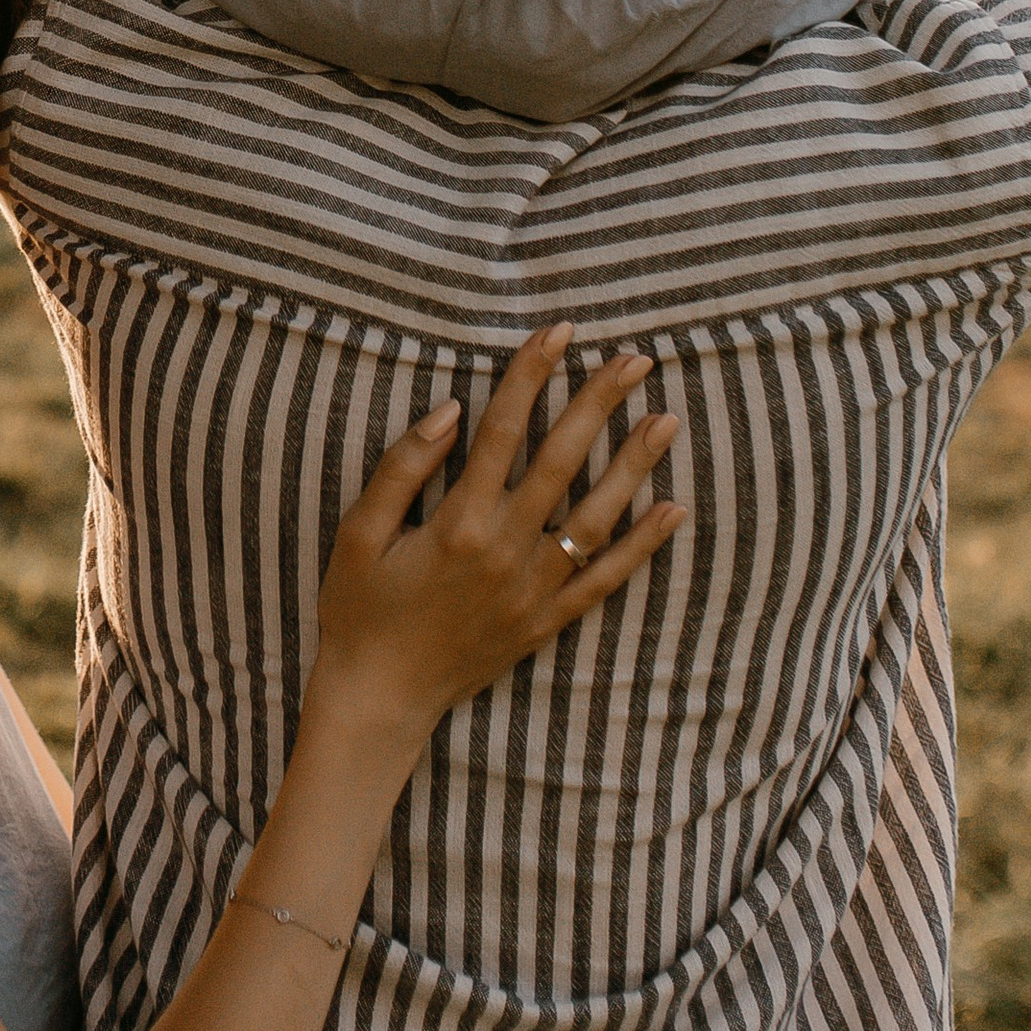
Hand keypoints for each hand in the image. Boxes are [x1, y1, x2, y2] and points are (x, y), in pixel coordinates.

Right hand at [311, 327, 680, 752]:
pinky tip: (672, 511)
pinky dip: (642, 546)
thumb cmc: (359, 610)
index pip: (504, 430)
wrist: (380, 698)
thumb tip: (453, 410)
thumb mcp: (358, 533)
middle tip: (635, 360)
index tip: (559, 332)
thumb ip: (403, 467)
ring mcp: (533, 589)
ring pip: (596, 516)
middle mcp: (505, 551)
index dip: (532, 375)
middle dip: (599, 404)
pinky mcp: (546, 621)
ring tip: (665, 419)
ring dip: (633, 465)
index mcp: (457, 522)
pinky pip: (604, 579)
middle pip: (562, 461)